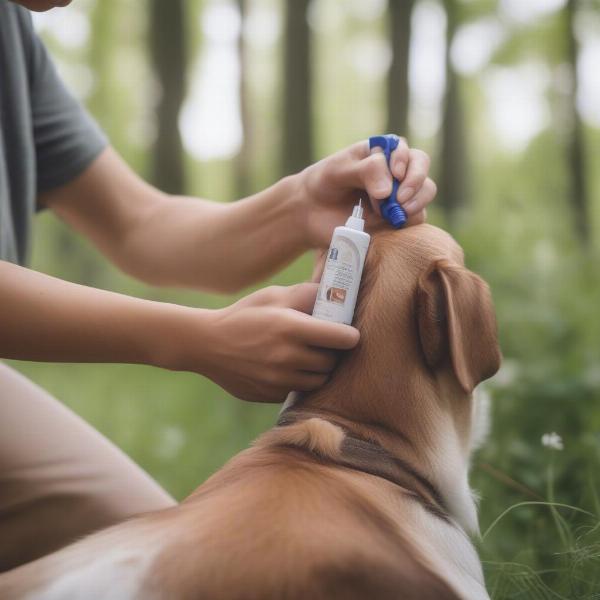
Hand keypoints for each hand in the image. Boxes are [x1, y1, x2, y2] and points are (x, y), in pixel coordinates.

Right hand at [164, 283, 358, 402]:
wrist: (206, 344)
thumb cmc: (244, 315)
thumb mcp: (273, 296)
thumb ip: (306, 295)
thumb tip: (335, 295)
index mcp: (291, 328)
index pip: (342, 338)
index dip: (349, 335)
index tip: (348, 333)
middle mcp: (287, 357)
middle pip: (332, 361)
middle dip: (333, 352)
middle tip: (325, 343)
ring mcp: (279, 380)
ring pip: (319, 380)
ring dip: (319, 369)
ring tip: (306, 355)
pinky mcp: (271, 395)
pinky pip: (298, 390)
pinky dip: (299, 380)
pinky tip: (287, 367)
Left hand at [299, 138, 436, 247]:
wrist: (311, 213)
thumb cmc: (324, 183)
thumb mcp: (339, 170)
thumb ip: (365, 172)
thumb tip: (389, 190)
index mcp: (382, 154)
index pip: (406, 152)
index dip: (405, 162)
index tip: (395, 173)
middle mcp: (395, 173)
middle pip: (421, 170)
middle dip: (415, 183)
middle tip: (399, 199)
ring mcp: (398, 197)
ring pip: (424, 194)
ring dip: (416, 202)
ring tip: (394, 213)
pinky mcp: (396, 220)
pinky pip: (415, 219)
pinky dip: (410, 221)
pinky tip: (392, 224)